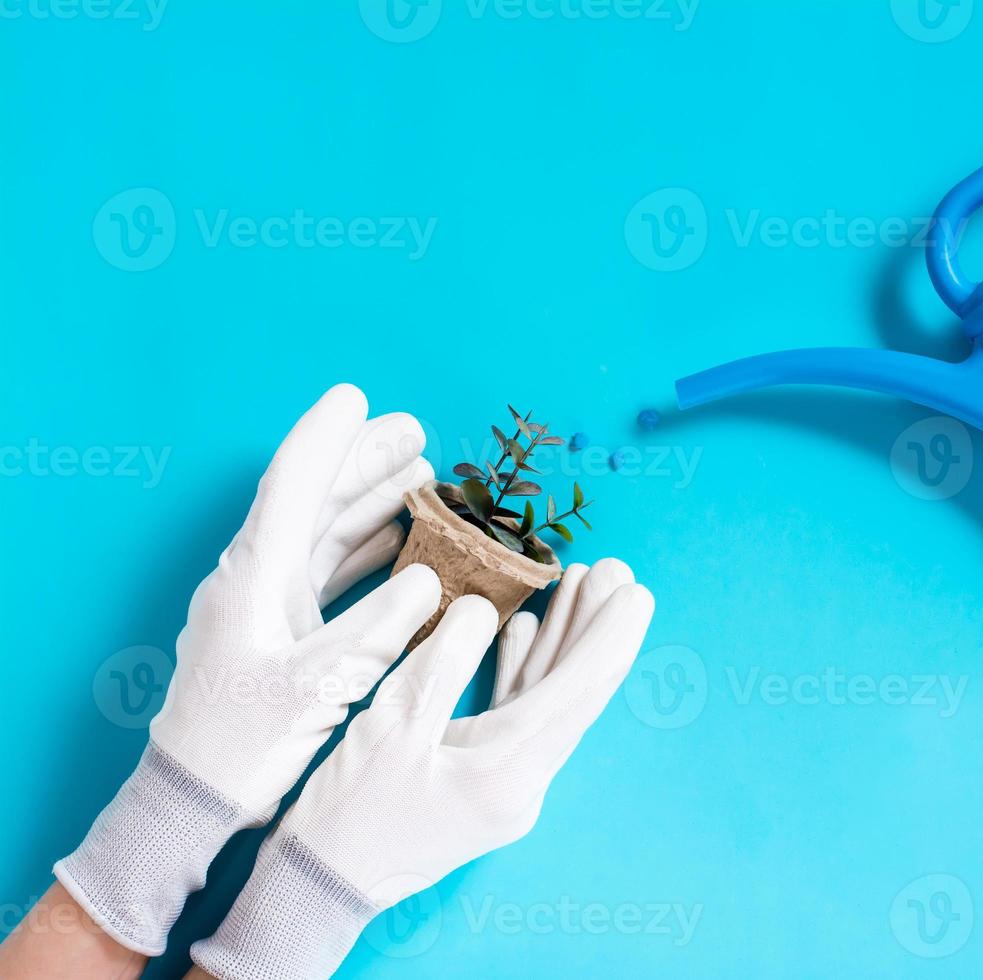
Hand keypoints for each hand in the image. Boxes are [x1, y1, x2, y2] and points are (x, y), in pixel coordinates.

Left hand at [55, 384, 440, 955]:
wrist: (199, 795)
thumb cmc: (248, 740)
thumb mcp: (321, 683)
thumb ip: (379, 626)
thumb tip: (428, 579)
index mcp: (255, 573)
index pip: (293, 482)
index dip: (328, 436)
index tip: (357, 395)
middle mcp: (257, 576)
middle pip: (314, 498)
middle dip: (365, 460)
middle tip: (417, 433)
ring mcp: (267, 602)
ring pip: (324, 531)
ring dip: (372, 501)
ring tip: (422, 476)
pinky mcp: (279, 630)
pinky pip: (328, 570)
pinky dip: (369, 549)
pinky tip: (405, 547)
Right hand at [190, 560, 653, 979]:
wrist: (317, 887)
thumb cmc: (348, 815)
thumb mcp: (391, 727)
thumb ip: (444, 662)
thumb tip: (482, 609)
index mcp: (509, 771)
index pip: (578, 693)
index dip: (610, 636)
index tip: (636, 589)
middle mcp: (522, 781)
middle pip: (572, 692)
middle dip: (592, 627)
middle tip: (614, 568)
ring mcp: (506, 783)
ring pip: (546, 700)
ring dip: (561, 642)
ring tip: (578, 582)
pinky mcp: (482, 779)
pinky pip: (516, 716)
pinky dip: (521, 670)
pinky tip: (524, 627)